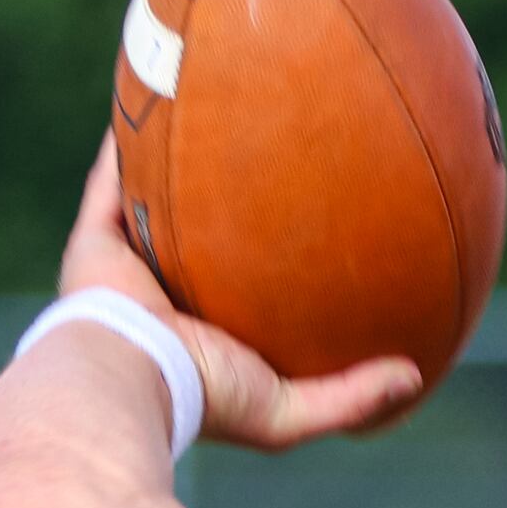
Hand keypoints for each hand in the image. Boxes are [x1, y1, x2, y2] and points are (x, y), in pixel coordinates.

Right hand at [55, 135, 422, 449]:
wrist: (129, 380)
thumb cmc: (204, 397)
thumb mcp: (288, 411)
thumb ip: (348, 396)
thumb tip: (413, 375)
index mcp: (200, 332)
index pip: (239, 288)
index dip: (268, 257)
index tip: (308, 221)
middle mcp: (161, 296)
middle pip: (196, 235)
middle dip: (223, 200)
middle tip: (266, 154)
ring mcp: (125, 266)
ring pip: (151, 203)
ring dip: (172, 161)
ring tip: (205, 111)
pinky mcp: (93, 242)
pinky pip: (110, 181)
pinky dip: (126, 145)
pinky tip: (151, 96)